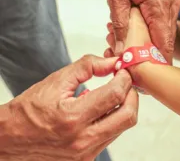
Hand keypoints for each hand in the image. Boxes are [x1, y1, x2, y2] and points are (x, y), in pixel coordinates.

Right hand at [0, 55, 137, 160]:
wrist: (9, 140)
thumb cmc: (29, 110)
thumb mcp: (56, 81)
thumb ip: (88, 67)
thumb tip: (113, 62)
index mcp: (73, 117)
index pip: (115, 94)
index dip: (124, 78)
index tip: (123, 70)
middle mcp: (81, 140)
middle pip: (128, 116)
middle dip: (132, 94)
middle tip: (125, 82)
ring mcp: (85, 154)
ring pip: (122, 127)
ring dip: (123, 107)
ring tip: (112, 94)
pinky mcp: (86, 160)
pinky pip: (110, 137)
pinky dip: (112, 120)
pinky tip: (100, 110)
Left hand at [103, 0, 179, 62]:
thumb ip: (122, 22)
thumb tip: (124, 50)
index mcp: (160, 5)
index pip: (163, 45)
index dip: (155, 64)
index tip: (142, 76)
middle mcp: (172, 4)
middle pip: (165, 40)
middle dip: (148, 53)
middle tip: (125, 57)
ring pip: (165, 30)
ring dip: (148, 39)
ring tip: (125, 40)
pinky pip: (164, 18)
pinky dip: (152, 27)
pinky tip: (134, 24)